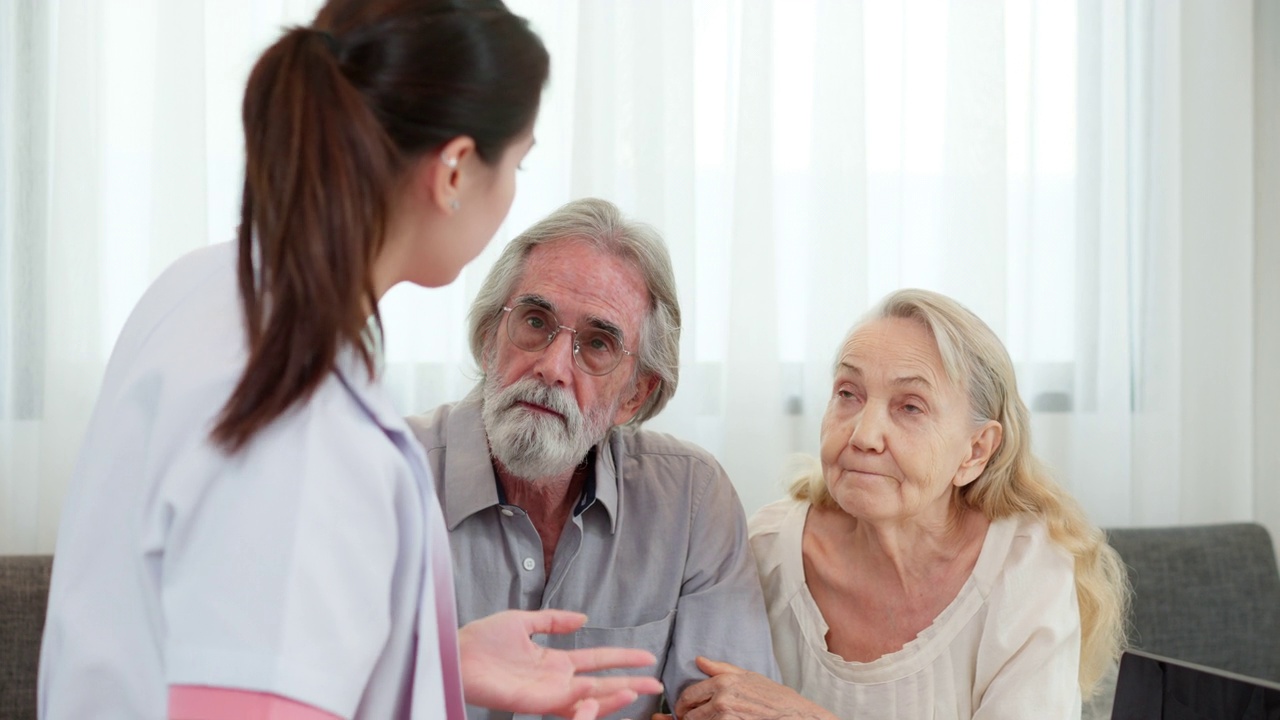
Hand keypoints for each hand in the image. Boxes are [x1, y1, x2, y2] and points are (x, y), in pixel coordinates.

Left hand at [459, 609, 663, 717]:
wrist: (457, 653)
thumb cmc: (481, 640)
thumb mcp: (523, 621)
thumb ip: (553, 620)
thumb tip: (583, 618)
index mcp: (554, 661)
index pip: (597, 660)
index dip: (622, 658)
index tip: (647, 656)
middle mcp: (556, 680)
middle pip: (602, 684)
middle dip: (630, 683)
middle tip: (657, 683)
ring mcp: (548, 694)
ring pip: (591, 699)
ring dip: (616, 696)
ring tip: (640, 689)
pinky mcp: (537, 703)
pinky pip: (570, 707)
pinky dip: (592, 704)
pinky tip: (609, 695)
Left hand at [670, 657, 834, 719]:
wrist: (795, 716)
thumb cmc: (776, 698)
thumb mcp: (749, 676)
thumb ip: (721, 669)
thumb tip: (699, 660)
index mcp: (723, 682)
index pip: (689, 695)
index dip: (683, 705)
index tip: (683, 711)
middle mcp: (721, 699)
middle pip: (689, 714)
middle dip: (688, 718)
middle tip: (691, 719)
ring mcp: (725, 717)